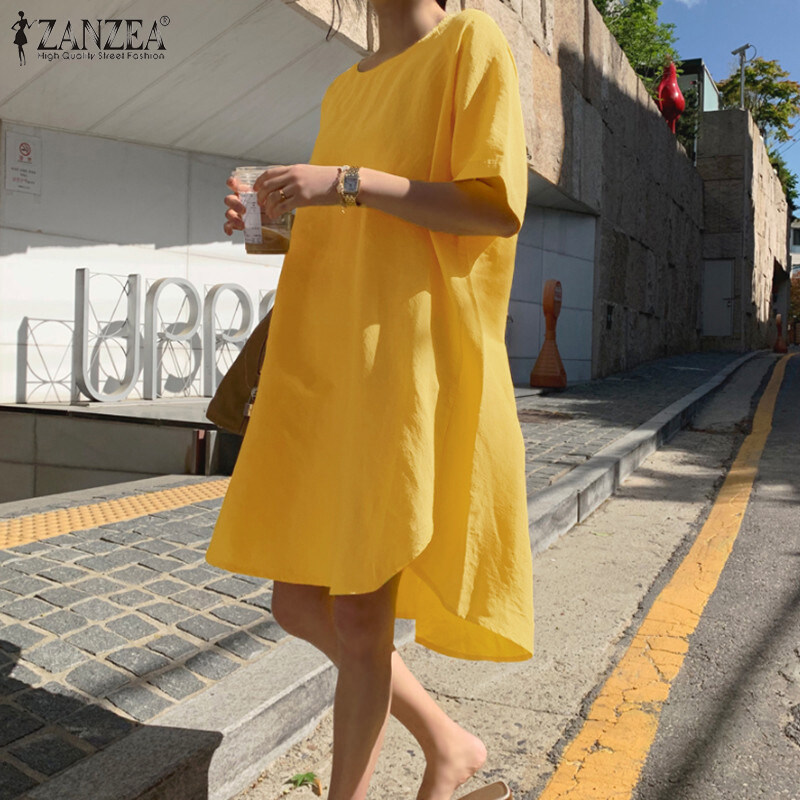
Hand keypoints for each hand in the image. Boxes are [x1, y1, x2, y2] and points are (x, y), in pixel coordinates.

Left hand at [223, 165, 339, 235]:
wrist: (342, 183)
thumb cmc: (327, 180)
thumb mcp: (308, 173)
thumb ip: (295, 177)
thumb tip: (284, 186)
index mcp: (293, 169)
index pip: (270, 173)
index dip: (259, 181)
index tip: (255, 189)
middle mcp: (293, 176)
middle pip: (268, 185)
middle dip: (260, 195)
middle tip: (260, 203)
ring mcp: (297, 187)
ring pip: (273, 196)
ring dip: (267, 205)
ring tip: (268, 211)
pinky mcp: (303, 198)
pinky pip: (283, 206)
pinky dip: (275, 212)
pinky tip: (274, 215)